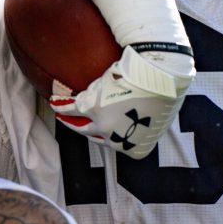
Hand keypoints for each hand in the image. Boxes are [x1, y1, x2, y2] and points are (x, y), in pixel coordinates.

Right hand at [49, 45, 193, 158]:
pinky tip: (56, 102)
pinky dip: (62, 105)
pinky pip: (74, 108)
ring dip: (70, 119)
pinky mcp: (94, 107)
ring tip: (62, 114)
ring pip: (82, 125)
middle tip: (76, 124)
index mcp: (136, 149)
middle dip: (87, 129)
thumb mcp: (160, 115)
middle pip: (97, 135)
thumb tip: (140, 117)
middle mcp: (119, 142)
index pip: (117, 142)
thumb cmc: (166, 90)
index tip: (101, 127)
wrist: (161, 74)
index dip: (109, 132)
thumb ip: (145, 123)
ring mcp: (104, 126)